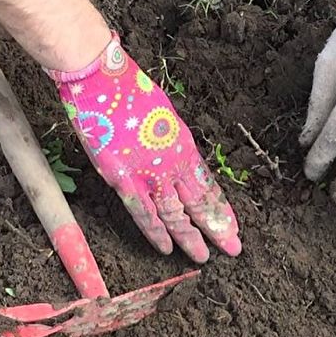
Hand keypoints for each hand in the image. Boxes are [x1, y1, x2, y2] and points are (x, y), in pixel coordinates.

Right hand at [48, 33, 240, 262]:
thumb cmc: (129, 91)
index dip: (220, 208)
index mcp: (185, 147)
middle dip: (218, 228)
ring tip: (204, 257)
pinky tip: (168, 249)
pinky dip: (156, 232)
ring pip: (177, 214)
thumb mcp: (163, 116)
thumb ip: (171, 141)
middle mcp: (174, 164)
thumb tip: (176, 156)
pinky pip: (144, 213)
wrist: (101, 79)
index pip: (208, 186)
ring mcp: (150, 174)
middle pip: (200, 204)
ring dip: (191, 237)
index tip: (232, 225)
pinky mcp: (124, 180)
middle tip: (234, 249)